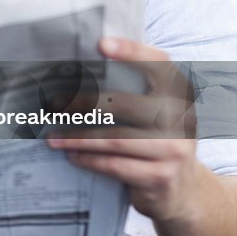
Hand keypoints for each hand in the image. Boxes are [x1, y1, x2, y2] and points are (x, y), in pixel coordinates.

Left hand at [47, 37, 204, 223]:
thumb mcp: (156, 114)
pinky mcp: (161, 177)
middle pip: (126, 104)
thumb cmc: (156, 142)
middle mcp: (182, 118)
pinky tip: (71, 155)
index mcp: (179, 93)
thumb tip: (77, 72)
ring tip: (52, 136)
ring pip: (115, 139)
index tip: (101, 44)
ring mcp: (175, 149)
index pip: (159, 63)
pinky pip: (115, 165)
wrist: (184, 191)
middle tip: (53, 104)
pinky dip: (88, 159)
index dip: (132, 51)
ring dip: (77, 137)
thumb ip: (132, 92)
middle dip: (83, 104)